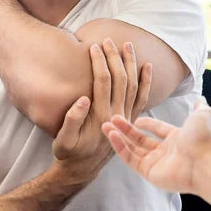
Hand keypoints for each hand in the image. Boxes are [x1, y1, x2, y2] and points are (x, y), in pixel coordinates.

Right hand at [52, 38, 151, 184]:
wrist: (83, 170)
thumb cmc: (70, 153)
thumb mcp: (63, 140)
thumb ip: (72, 120)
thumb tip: (83, 98)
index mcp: (100, 116)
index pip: (102, 81)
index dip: (99, 62)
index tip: (94, 46)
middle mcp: (117, 114)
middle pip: (120, 79)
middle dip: (114, 57)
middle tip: (109, 40)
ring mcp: (126, 118)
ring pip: (133, 85)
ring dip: (131, 64)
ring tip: (128, 46)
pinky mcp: (130, 121)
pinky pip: (142, 99)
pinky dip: (146, 82)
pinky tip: (147, 68)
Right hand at [101, 97, 210, 193]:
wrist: (203, 162)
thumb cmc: (202, 140)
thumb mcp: (202, 116)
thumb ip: (199, 108)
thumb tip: (201, 99)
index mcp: (176, 139)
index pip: (156, 129)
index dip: (146, 123)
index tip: (135, 119)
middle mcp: (165, 152)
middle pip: (140, 139)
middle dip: (125, 129)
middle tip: (111, 119)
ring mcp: (155, 163)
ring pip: (132, 149)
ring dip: (118, 137)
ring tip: (105, 125)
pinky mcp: (148, 173)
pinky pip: (130, 159)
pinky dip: (119, 147)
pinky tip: (111, 135)